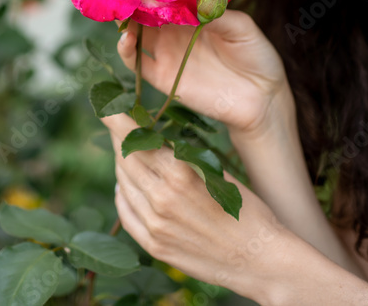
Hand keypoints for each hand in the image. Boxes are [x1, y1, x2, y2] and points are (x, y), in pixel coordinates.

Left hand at [101, 112, 286, 299]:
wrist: (262, 260)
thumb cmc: (250, 211)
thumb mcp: (219, 173)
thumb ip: (184, 157)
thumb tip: (154, 139)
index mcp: (180, 173)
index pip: (135, 138)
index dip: (115, 120)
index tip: (105, 106)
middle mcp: (161, 198)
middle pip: (126, 159)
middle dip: (118, 138)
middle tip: (116, 123)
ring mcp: (155, 225)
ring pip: (124, 184)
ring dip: (122, 165)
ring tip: (125, 151)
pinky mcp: (154, 246)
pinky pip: (126, 214)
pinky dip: (123, 195)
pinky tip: (126, 186)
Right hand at [116, 9, 292, 136]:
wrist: (262, 98)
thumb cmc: (256, 56)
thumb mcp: (241, 27)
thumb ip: (216, 12)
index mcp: (192, 13)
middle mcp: (174, 30)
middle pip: (144, 10)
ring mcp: (166, 52)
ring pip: (135, 32)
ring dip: (125, 20)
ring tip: (121, 7)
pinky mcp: (162, 77)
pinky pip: (136, 63)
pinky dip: (126, 49)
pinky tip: (128, 37)